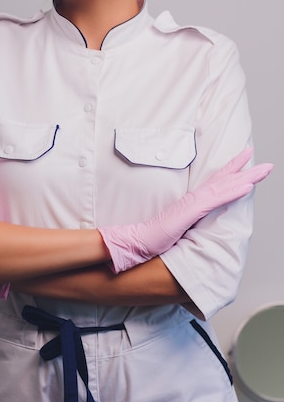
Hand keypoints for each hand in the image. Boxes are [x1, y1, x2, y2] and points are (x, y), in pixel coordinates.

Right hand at [99, 148, 272, 273]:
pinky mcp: (191, 211)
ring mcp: (192, 203)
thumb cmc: (152, 238)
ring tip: (263, 168)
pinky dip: (233, 191)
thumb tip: (195, 226)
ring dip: (245, 176)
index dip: (231, 171)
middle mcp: (193, 198)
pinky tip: (247, 186)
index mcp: (191, 202)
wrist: (137, 241)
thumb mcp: (175, 228)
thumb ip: (187, 224)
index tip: (245, 162)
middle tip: (263, 160)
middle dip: (244, 168)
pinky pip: (217, 199)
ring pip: (224, 186)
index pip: (215, 183)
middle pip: (222, 179)